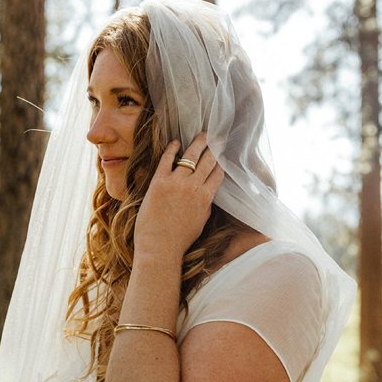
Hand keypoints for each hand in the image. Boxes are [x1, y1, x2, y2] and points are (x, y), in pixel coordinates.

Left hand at [133, 133, 222, 262]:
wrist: (160, 246)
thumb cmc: (180, 239)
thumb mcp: (201, 221)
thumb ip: (205, 204)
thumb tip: (207, 193)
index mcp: (206, 198)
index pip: (218, 173)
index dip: (221, 162)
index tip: (222, 153)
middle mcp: (193, 187)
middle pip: (208, 161)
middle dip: (214, 147)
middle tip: (216, 137)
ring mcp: (176, 183)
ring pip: (191, 156)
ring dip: (198, 143)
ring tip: (202, 134)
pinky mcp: (159, 182)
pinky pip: (167, 159)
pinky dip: (172, 149)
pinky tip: (175, 142)